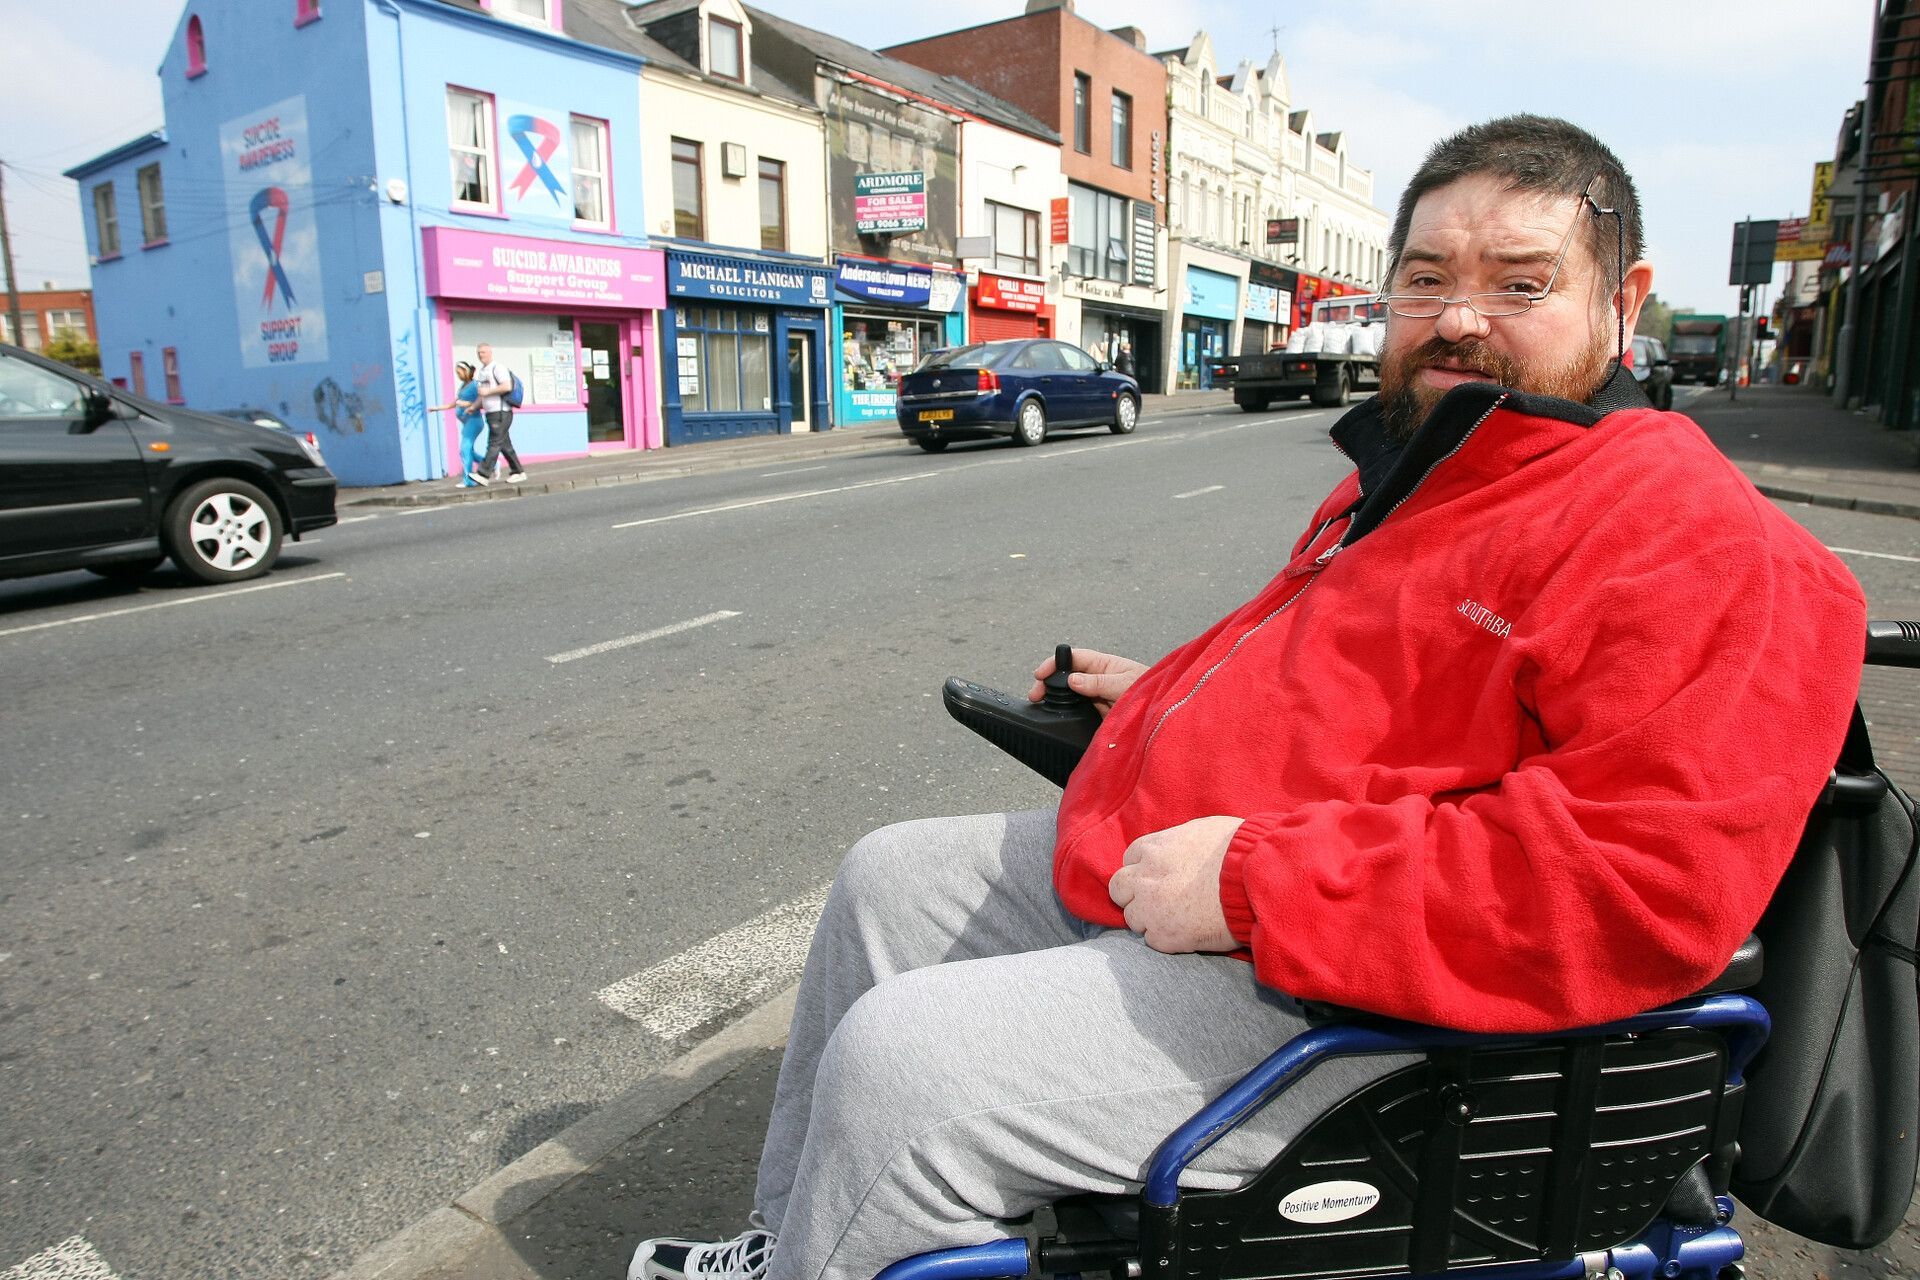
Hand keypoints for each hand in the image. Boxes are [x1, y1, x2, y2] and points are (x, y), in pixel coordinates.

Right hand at [1029, 647, 1147, 716]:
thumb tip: (1073, 680)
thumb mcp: (1125, 684)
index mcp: (1103, 664)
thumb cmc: (1152, 690)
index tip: (1040, 673)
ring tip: (1041, 705)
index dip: (1055, 662)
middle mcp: (1097, 678)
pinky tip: (1056, 716)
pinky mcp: (1097, 713)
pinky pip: (1077, 711)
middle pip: (1066, 676)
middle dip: (1048, 682)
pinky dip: (1065, 712)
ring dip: (1054, 698)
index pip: (1073, 658)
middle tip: (1035, 695)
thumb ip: (1099, 683)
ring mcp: (1096, 696)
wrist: (1165, 714)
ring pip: (1069, 694)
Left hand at [1107, 816, 1244, 953]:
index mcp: (1153, 848)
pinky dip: (1168, 939)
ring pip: (1133, 918)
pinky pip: (1153, 940)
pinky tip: (1189, 932)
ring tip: (1180, 918)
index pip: (1129, 860)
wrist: (1257, 881)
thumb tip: (1179, 847)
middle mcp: (1144, 877)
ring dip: (1151, 919)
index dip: (1144, 870)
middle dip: (1134, 894)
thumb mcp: (1203, 830)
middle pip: (1119, 889)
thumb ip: (1179, 841)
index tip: (1159, 877)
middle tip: (1159, 901)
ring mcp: (1151, 908)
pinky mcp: (1165, 936)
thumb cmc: (1239, 850)